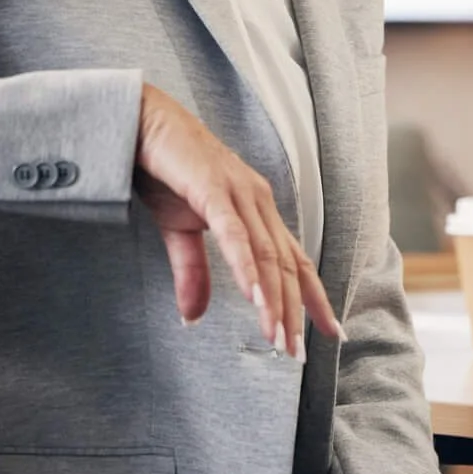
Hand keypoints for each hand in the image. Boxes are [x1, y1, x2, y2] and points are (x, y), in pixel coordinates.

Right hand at [134, 84, 341, 357]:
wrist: (141, 122)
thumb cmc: (166, 170)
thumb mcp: (180, 230)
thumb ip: (193, 272)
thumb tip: (193, 318)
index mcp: (256, 209)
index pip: (295, 260)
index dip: (315, 298)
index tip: (330, 333)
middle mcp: (257, 200)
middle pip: (287, 265)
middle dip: (295, 311)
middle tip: (296, 351)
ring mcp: (238, 192)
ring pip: (266, 255)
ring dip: (273, 299)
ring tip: (277, 337)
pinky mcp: (212, 187)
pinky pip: (234, 233)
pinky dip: (246, 266)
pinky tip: (254, 295)